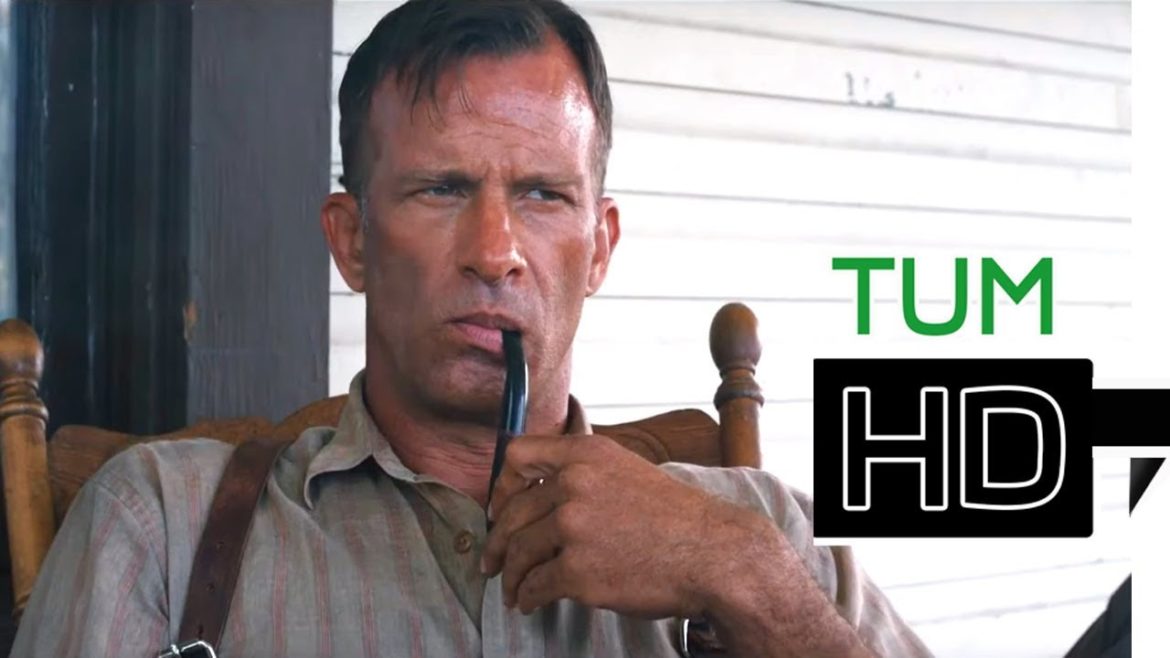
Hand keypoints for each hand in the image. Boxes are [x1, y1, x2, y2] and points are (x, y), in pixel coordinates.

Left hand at [480, 433, 766, 618]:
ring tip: (513, 589)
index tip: (499, 509)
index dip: (502, 485)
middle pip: (512, 513)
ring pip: (519, 553)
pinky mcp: (577, 571)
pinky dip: (528, 597)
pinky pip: (535, 585)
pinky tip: (530, 602)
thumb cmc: (676, 518)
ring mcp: (573, 529)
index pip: (518, 456)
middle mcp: (574, 485)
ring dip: (511, 576)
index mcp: (586, 455)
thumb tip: (542, 495)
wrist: (713, 554)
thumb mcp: (628, 472)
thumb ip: (585, 475)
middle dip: (497, 542)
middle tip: (492, 560)